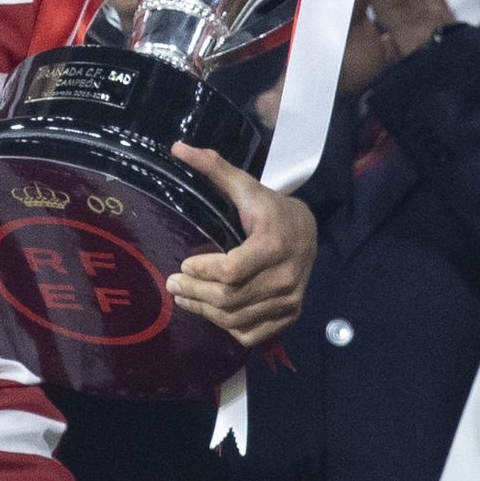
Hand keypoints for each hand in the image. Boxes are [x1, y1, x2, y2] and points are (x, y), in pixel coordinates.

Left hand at [165, 143, 316, 346]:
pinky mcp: (289, 315)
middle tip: (172, 284)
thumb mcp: (245, 186)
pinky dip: (226, 326)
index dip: (202, 271)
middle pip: (229, 299)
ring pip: (237, 319)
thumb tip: (177, 147)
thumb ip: (214, 168)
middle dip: (194, 293)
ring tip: (183, 296)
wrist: (308, 230)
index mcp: (274, 247)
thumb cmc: (270, 208)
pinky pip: (252, 333)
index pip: (231, 272)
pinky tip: (210, 311)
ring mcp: (290, 301)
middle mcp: (286, 279)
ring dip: (203, 311)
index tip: (183, 263)